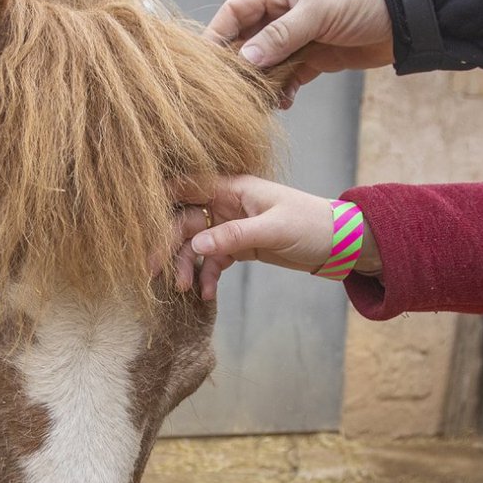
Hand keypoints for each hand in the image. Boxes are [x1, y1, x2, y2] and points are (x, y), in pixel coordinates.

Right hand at [173, 175, 381, 299]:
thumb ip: (233, 236)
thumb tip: (195, 246)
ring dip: (187, 266)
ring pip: (196, 245)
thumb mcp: (273, 229)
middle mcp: (225, 204)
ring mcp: (230, 226)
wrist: (340, 243)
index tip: (142, 226)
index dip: (161, 202)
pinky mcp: (239, 247)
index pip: (187, 187)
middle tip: (155, 272)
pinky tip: (206, 295)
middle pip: (185, 221)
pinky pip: (213, 262)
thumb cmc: (311, 224)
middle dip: (169, 246)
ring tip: (183, 289)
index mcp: (232, 187)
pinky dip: (207, 277)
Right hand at [205, 0, 392, 105]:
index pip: (235, 12)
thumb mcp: (317, 12)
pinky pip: (289, 77)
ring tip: (258, 102)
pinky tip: (284, 103)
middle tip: (229, 91)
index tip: (204, 62)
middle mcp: (284, 13)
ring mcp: (299, 37)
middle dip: (238, 66)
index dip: (217, 34)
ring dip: (261, 83)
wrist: (408, 16)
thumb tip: (245, 60)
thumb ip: (280, 37)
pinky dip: (284, 90)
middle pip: (247, 41)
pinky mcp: (315, 58)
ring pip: (267, 63)